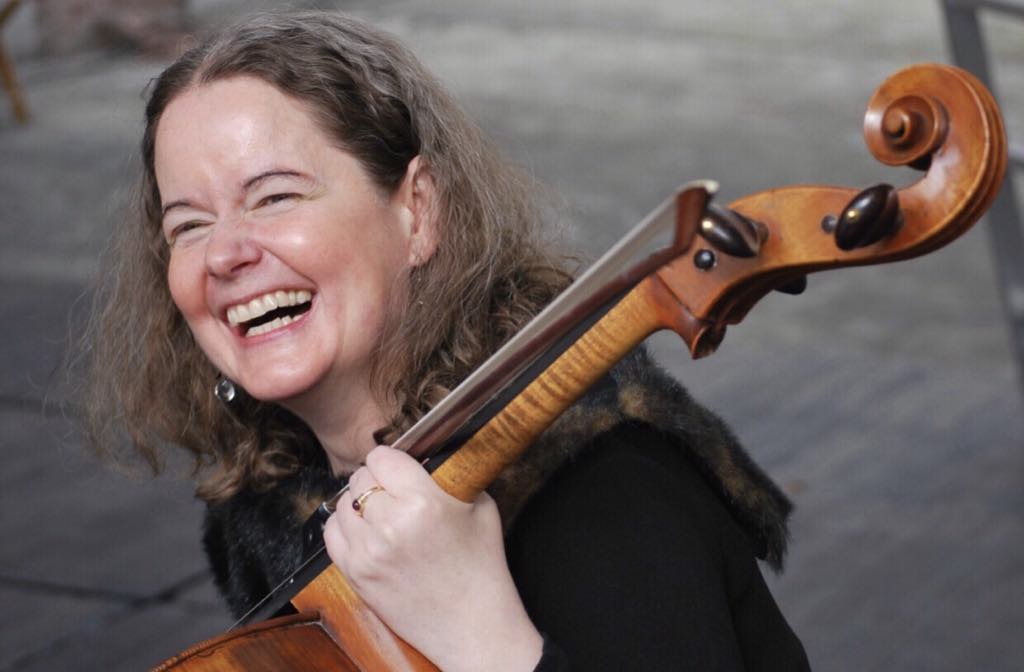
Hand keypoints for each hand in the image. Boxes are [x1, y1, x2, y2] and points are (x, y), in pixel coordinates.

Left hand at [324, 445, 543, 671]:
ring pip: (342, 504)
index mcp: (424, 502)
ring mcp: (368, 553)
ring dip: (360, 504)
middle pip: (360, 478)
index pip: (382, 457)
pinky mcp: (355, 575)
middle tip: (394, 491)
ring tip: (381, 513)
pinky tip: (366, 532)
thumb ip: (450, 476)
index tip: (400, 467)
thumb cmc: (482, 567)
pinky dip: (345, 528)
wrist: (473, 625)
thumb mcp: (481, 506)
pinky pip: (331, 534)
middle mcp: (390, 525)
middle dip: (377, 480)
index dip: (392, 459)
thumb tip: (425, 456)